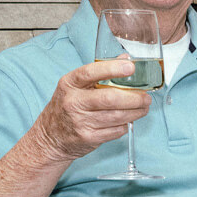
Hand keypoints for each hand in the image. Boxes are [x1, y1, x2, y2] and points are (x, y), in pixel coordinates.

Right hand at [31, 59, 151, 160]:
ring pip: (117, 116)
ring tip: (143, 108)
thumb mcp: (75, 86)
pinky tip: (128, 120)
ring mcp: (80, 121)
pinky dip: (126, 124)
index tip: (131, 67)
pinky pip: (115, 130)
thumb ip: (100, 72)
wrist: (50, 137)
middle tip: (146, 97)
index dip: (112, 69)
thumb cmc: (67, 106)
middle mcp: (73, 102)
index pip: (90, 72)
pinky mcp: (88, 137)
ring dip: (136, 112)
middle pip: (110, 98)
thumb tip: (126, 58)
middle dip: (134, 98)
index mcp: (69, 84)